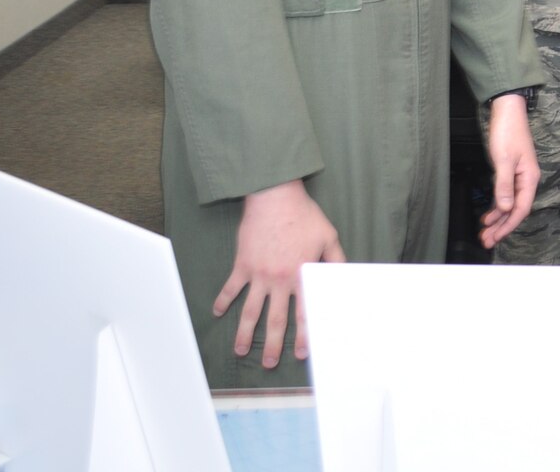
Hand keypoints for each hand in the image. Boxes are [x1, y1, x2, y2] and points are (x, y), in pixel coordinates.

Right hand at [215, 179, 344, 368]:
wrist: (274, 197)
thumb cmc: (304, 215)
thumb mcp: (328, 237)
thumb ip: (335, 260)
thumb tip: (341, 279)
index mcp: (302, 274)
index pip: (304, 312)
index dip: (304, 334)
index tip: (302, 352)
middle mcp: (279, 280)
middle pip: (275, 320)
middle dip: (272, 344)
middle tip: (268, 363)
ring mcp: (258, 274)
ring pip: (250, 311)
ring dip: (244, 333)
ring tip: (239, 351)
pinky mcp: (242, 265)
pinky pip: (230, 288)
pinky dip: (223, 301)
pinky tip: (218, 313)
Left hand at [479, 93, 539, 248]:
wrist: (507, 111)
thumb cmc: (508, 132)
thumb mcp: (503, 160)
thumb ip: (504, 186)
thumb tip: (504, 209)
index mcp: (529, 178)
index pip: (520, 209)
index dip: (507, 225)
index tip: (494, 237)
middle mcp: (526, 180)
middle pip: (515, 210)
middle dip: (501, 227)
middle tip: (486, 241)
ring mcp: (519, 177)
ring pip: (509, 204)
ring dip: (498, 219)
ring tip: (485, 232)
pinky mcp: (510, 172)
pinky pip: (505, 195)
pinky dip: (497, 206)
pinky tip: (488, 214)